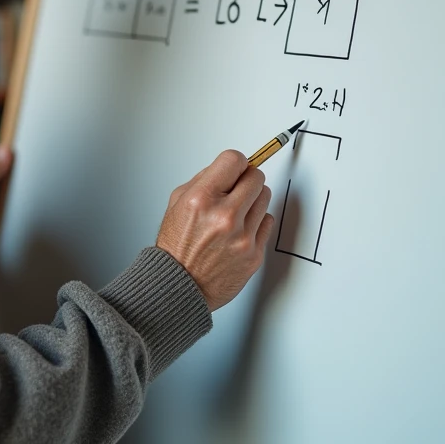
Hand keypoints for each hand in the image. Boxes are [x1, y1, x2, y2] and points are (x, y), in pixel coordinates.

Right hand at [155, 150, 274, 311]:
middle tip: (238, 188)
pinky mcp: (254, 253)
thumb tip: (229, 167)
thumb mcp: (177, 202)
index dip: (235, 163)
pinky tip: (241, 229)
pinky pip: (268, 221)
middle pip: (256, 176)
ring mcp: (242, 236)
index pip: (235, 160)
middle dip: (247, 179)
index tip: (235, 169)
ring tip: (237, 211)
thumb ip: (203, 180)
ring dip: (253, 200)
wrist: (181, 285)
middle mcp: (223, 216)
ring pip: (265, 197)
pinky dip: (257, 222)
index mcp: (201, 199)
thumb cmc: (177, 245)